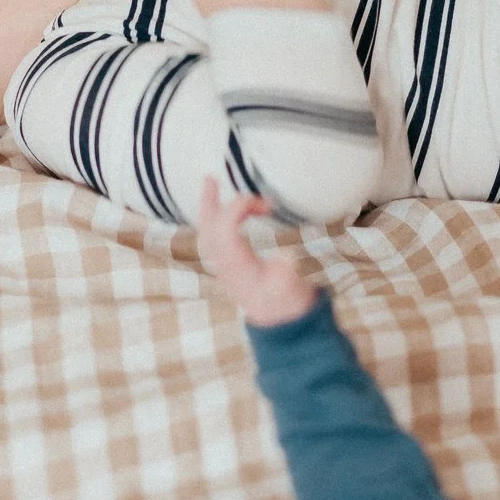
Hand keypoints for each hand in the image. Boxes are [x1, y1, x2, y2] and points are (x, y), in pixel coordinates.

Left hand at [197, 182, 316, 326]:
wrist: (279, 321)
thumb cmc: (286, 302)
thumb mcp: (291, 290)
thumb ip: (288, 275)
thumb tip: (288, 257)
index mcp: (239, 268)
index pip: (226, 233)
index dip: (239, 211)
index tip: (267, 205)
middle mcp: (226, 266)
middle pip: (209, 231)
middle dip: (210, 204)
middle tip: (211, 178)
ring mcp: (224, 265)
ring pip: (208, 232)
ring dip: (208, 207)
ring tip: (210, 182)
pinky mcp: (227, 264)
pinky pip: (213, 236)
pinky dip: (214, 217)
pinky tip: (220, 205)